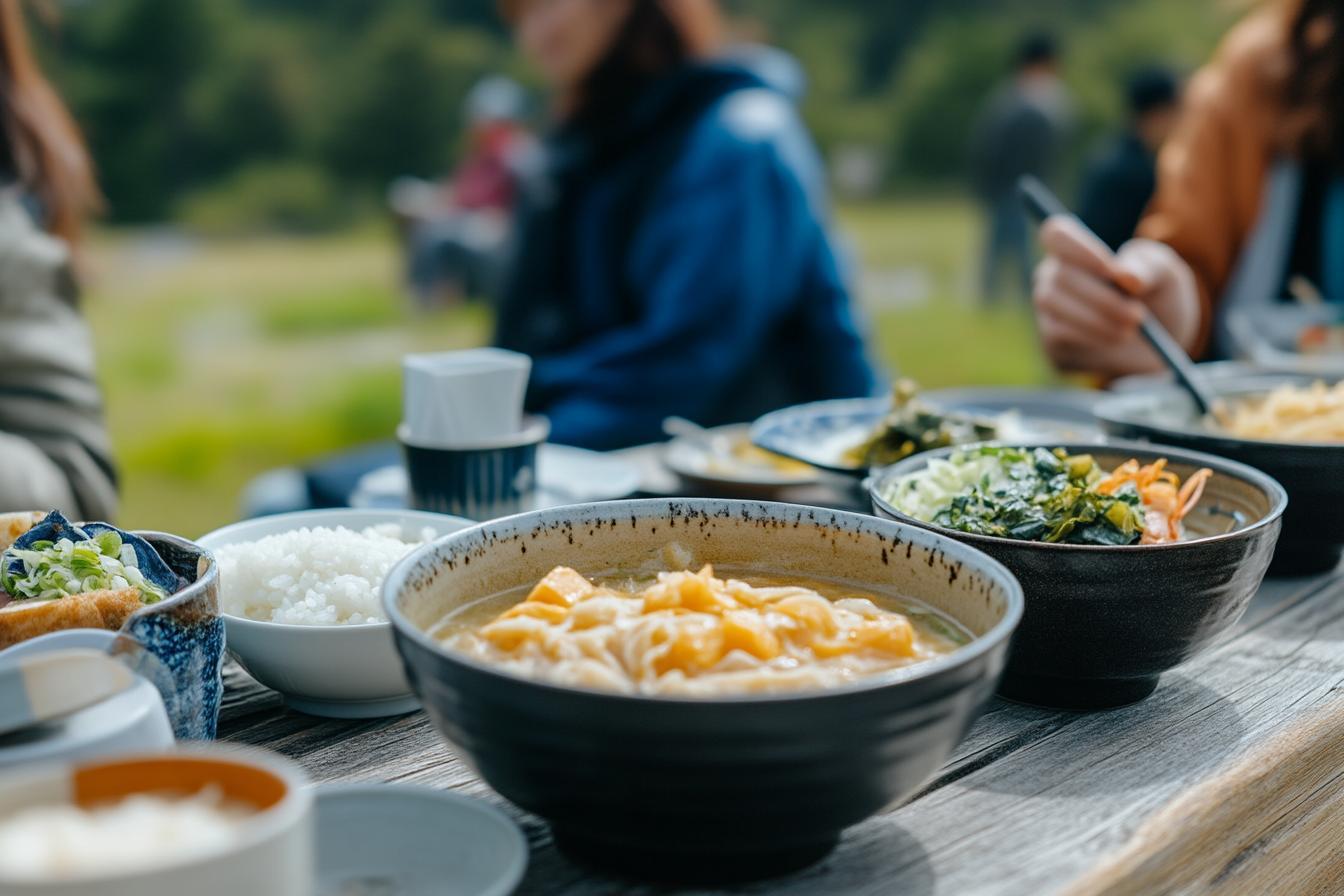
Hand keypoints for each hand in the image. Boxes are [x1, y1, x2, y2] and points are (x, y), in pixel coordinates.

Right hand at [1032, 216, 1201, 375]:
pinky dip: (1090, 336)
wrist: (1156, 349)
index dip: (1077, 249)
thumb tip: (1124, 276)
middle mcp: (1054, 275)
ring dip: (1096, 318)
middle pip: (1060, 275)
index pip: (1056, 235)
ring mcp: (1049, 308)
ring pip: (1055, 302)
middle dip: (1101, 297)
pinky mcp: (1051, 339)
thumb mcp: (1167, 277)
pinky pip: (1057, 331)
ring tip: (1131, 329)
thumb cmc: (1160, 300)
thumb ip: (1149, 267)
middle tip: (1136, 315)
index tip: (1108, 269)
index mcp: (1078, 250)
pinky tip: (1114, 340)